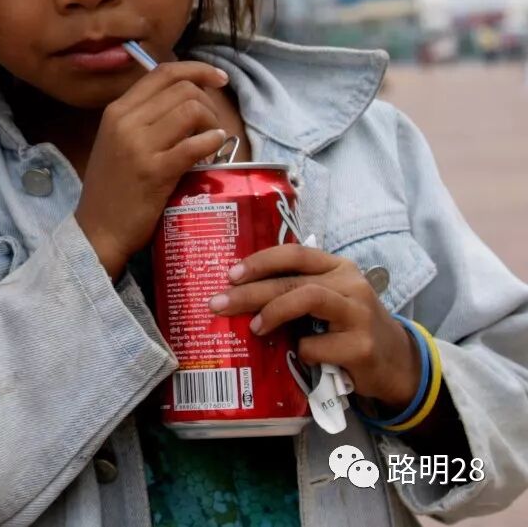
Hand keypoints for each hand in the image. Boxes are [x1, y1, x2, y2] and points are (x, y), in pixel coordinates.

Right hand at [76, 61, 230, 276]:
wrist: (98, 229)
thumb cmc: (113, 188)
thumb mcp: (117, 142)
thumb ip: (143, 117)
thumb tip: (186, 98)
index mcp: (116, 110)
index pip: (162, 72)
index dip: (196, 69)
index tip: (219, 78)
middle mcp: (125, 121)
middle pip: (182, 89)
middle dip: (208, 103)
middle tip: (211, 126)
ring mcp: (138, 146)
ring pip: (191, 110)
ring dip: (212, 122)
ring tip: (210, 141)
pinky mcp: (154, 172)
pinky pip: (194, 145)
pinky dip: (211, 142)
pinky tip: (214, 148)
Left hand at [208, 244, 421, 408]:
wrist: (396, 363)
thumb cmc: (349, 328)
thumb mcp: (329, 300)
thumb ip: (296, 290)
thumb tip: (238, 293)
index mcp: (338, 267)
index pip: (295, 253)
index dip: (260, 261)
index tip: (230, 274)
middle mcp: (351, 284)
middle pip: (292, 279)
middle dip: (250, 291)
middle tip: (219, 303)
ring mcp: (359, 314)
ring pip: (307, 298)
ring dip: (273, 313)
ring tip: (254, 328)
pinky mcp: (362, 346)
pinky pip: (317, 345)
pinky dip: (302, 351)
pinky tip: (304, 356)